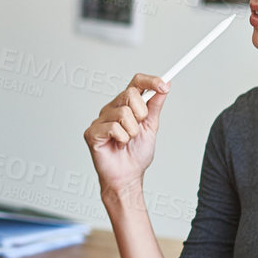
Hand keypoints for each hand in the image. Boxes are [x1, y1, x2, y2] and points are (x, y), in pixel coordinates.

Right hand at [84, 74, 169, 196]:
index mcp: (126, 105)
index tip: (163, 85)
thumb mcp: (151, 126)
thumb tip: (164, 86)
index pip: (136, 82)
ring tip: (127, 141)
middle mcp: (112, 108)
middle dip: (141, 114)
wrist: (128, 176)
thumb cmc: (136, 154)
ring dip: (132, 132)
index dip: (150, 80)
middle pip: (130, 93)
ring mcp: (100, 119)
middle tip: (139, 129)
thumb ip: (155, 105)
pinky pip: (114, 127)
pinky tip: (118, 145)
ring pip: (123, 113)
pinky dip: (122, 139)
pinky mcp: (92, 132)